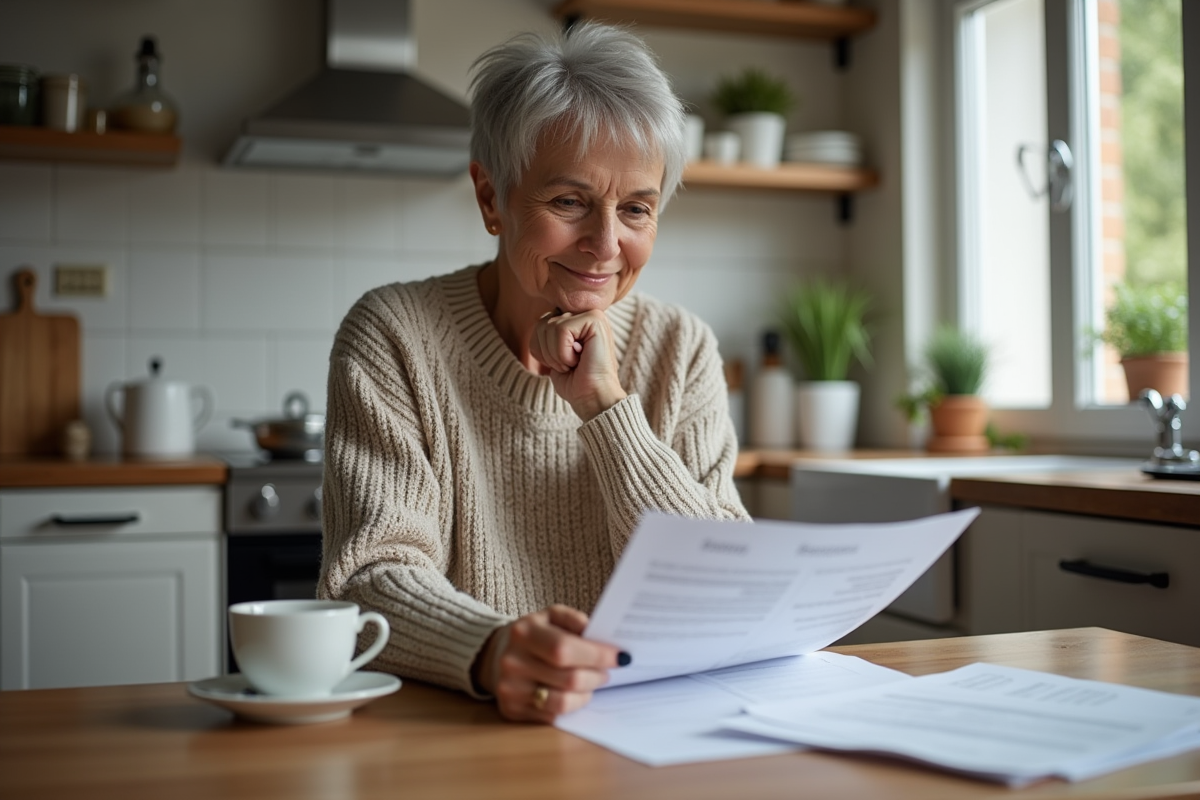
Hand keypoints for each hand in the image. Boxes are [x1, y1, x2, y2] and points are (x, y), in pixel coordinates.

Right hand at [473, 605, 625, 722]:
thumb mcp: (551, 615)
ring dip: (586, 694)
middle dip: (597, 676)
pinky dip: (570, 706)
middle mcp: (513, 662)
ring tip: (591, 683)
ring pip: (563, 703)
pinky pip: (552, 716)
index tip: (619, 657)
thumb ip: (575, 620)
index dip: (597, 655)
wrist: (495, 655)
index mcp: (523, 633)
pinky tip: (573, 694)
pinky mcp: (511, 710)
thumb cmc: (533, 634)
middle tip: (607, 671)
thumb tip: (600, 636)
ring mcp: (510, 690)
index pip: (565, 649)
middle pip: (569, 679)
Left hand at [530, 309, 627, 421]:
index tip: (561, 364)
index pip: (540, 324)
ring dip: (556, 354)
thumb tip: (542, 320)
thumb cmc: (575, 382)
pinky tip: (579, 359)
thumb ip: (548, 335)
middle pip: (542, 324)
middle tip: (568, 365)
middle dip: (548, 352)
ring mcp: (592, 315)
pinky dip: (563, 352)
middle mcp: (585, 314)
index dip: (541, 350)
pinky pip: (561, 330)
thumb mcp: (553, 355)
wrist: (593, 399)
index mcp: (575, 321)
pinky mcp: (596, 320)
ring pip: (550, 326)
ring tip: (574, 363)